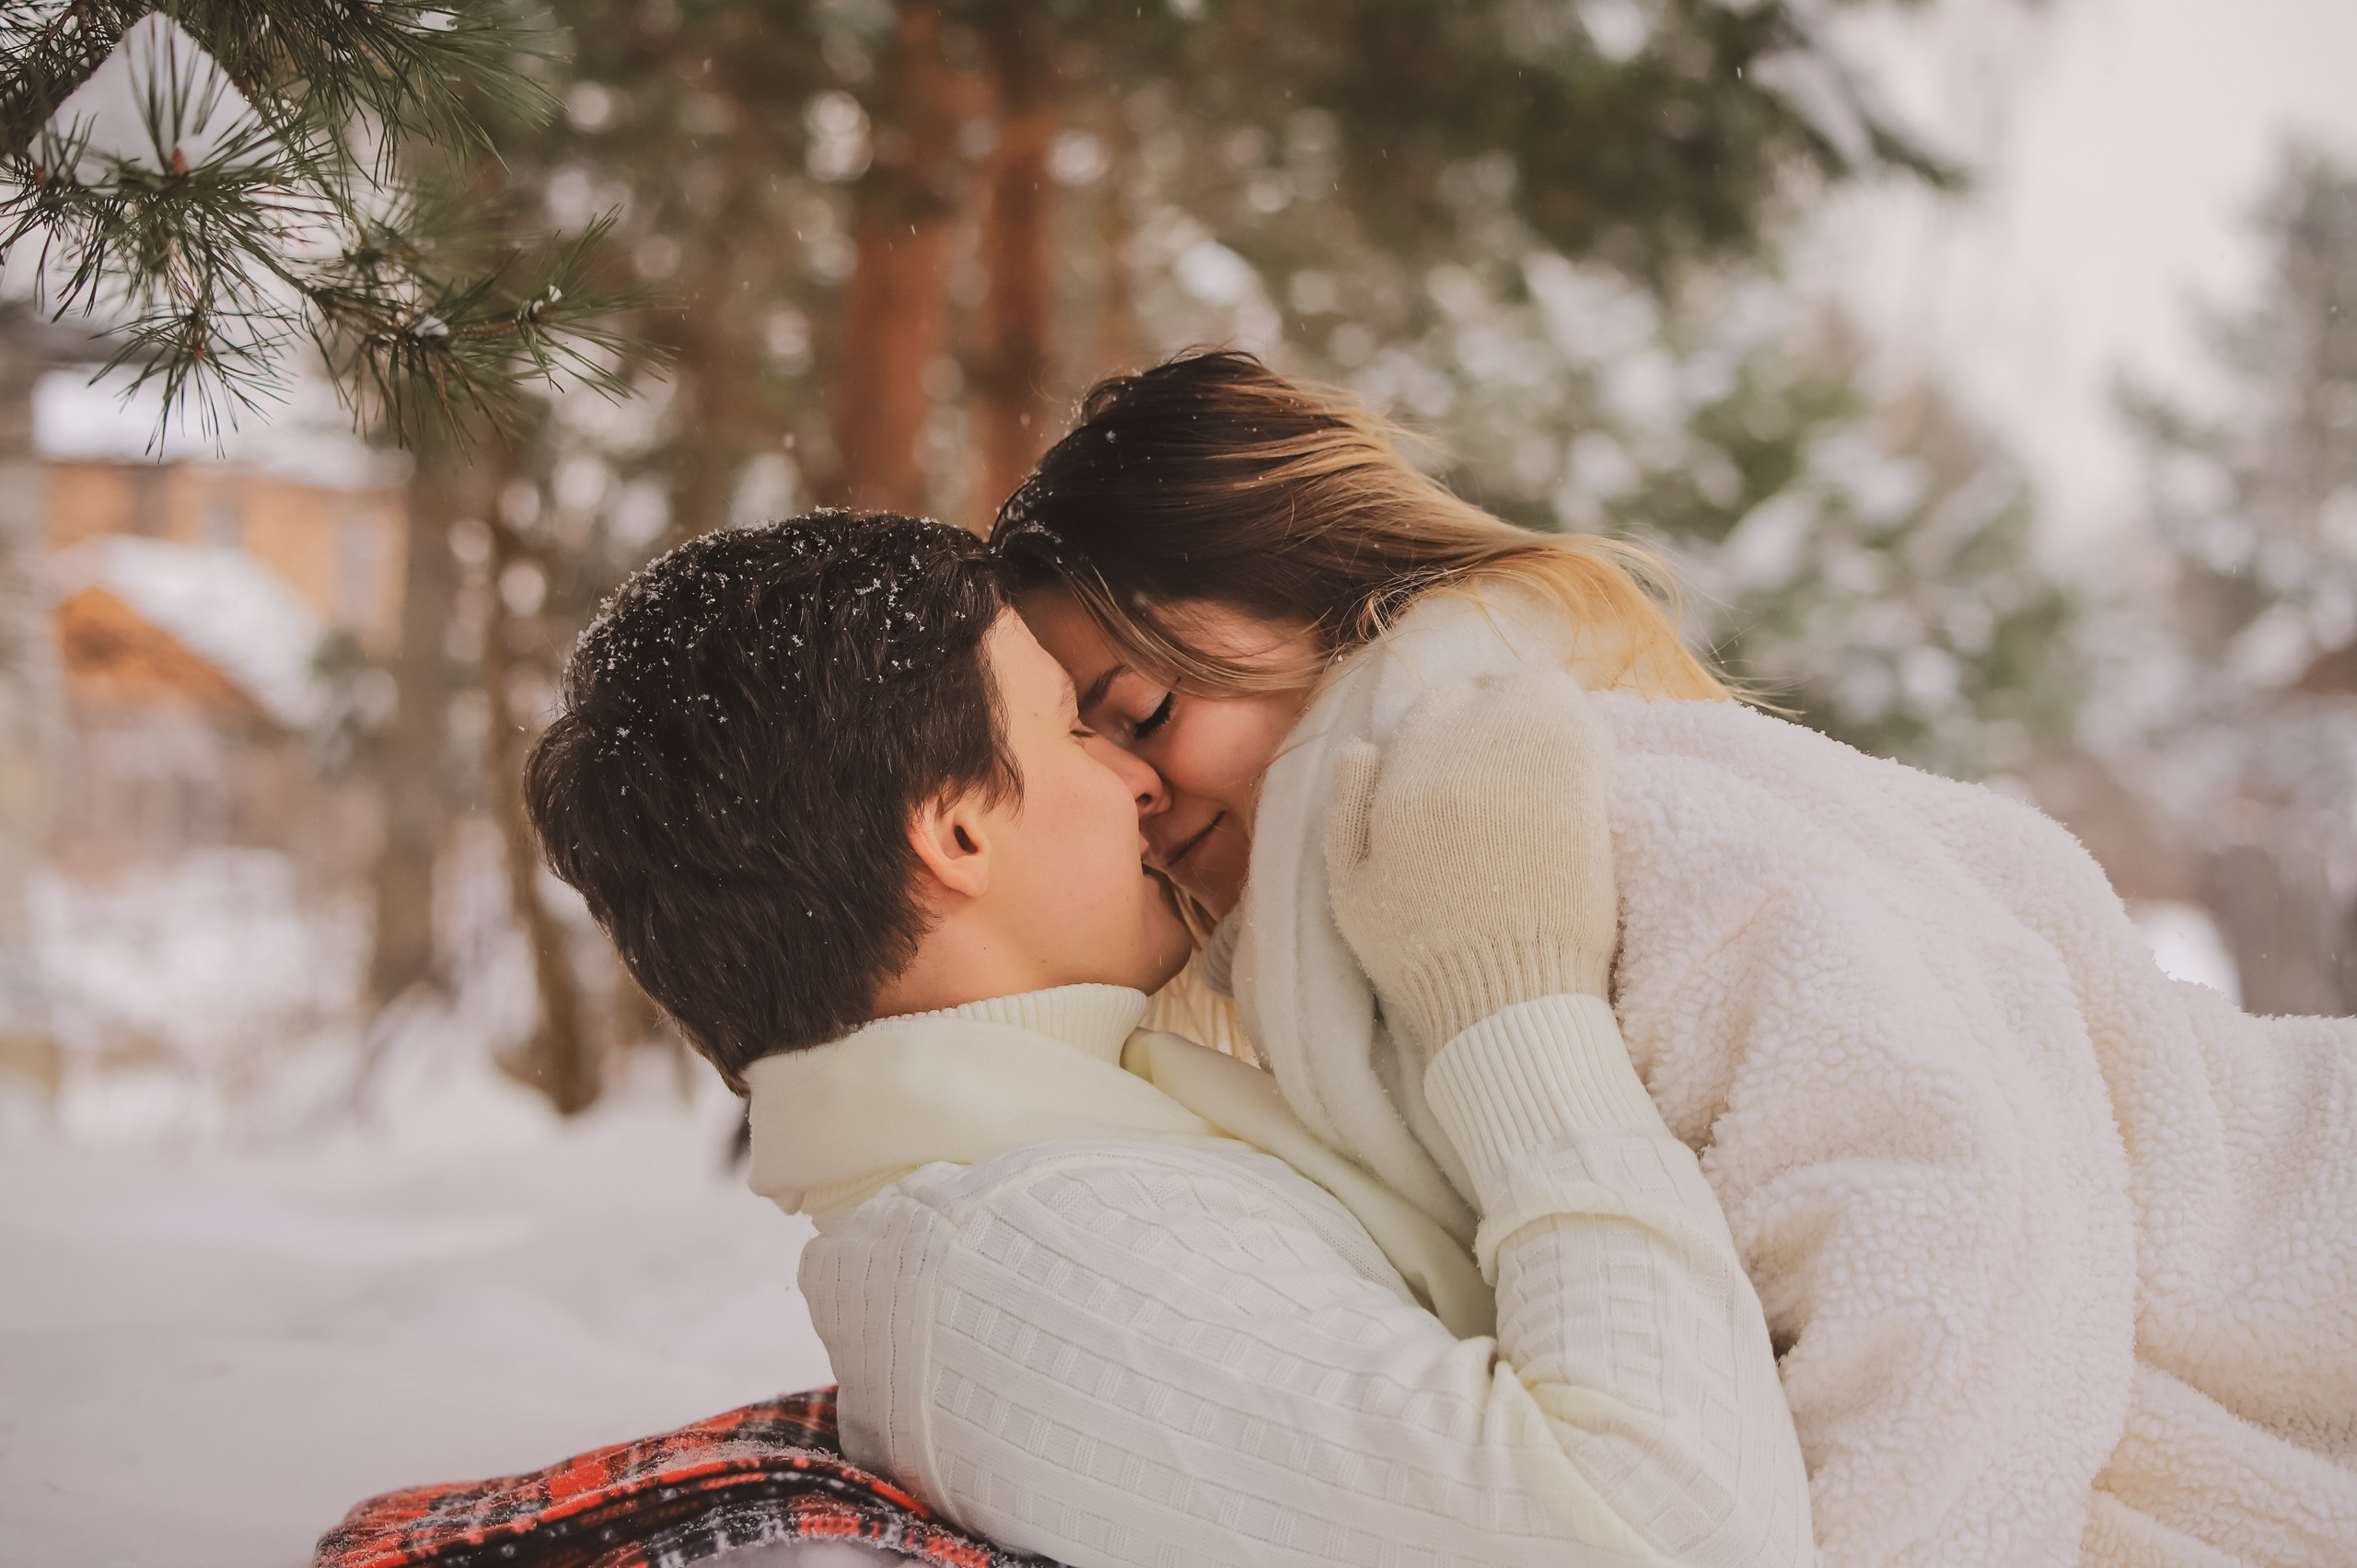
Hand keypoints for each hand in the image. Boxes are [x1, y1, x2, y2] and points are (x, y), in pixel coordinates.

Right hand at [1324, 670, 1617, 1059]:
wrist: (1509, 1001)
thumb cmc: (1424, 957)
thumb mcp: (1351, 892)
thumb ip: (1346, 810)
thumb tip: (1362, 745)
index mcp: (1405, 778)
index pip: (1431, 705)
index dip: (1447, 722)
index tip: (1459, 750)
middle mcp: (1465, 757)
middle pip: (1486, 691)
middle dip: (1493, 709)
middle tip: (1504, 746)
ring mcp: (1530, 767)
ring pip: (1538, 694)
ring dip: (1538, 710)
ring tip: (1542, 746)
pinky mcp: (1585, 788)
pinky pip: (1584, 725)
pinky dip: (1580, 730)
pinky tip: (1579, 760)